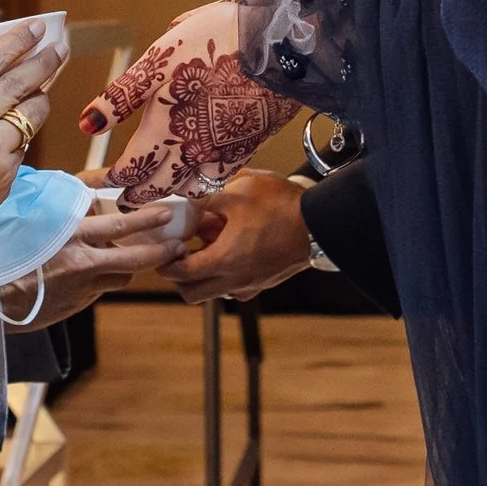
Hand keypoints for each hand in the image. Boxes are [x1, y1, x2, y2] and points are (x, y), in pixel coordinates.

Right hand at [0, 19, 63, 272]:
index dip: (17, 40)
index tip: (36, 28)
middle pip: (20, 79)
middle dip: (45, 59)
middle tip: (58, 48)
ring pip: (32, 110)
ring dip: (41, 96)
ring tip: (42, 88)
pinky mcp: (7, 173)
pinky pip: (24, 142)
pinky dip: (23, 133)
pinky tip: (16, 130)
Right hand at [0, 195, 182, 328]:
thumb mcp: (28, 214)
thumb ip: (63, 205)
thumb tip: (89, 197)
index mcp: (71, 235)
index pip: (121, 224)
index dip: (147, 218)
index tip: (164, 212)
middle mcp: (82, 263)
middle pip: (134, 258)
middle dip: (160, 250)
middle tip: (176, 243)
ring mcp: (80, 289)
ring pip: (119, 276)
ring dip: (126, 265)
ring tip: (131, 254)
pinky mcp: (74, 306)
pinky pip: (98, 289)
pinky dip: (102, 279)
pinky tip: (93, 271)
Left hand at [78, 0, 300, 202]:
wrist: (279, 43)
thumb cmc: (214, 42)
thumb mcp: (157, 60)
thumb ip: (121, 96)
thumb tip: (88, 124)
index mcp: (163, 131)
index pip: (129, 170)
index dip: (110, 179)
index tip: (96, 182)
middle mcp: (192, 152)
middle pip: (157, 188)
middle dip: (136, 195)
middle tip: (122, 200)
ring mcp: (222, 154)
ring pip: (189, 188)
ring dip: (170, 192)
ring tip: (159, 189)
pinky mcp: (247, 148)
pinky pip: (218, 178)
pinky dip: (202, 182)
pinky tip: (199, 174)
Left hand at [165, 170, 312, 304]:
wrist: (320, 223)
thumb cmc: (280, 205)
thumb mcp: (238, 192)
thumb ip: (205, 198)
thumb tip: (181, 199)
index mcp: (224, 259)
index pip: (180, 273)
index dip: (166, 262)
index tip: (166, 247)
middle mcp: (235, 280)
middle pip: (192, 294)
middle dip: (179, 278)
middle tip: (179, 254)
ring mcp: (251, 285)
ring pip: (214, 293)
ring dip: (202, 278)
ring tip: (205, 249)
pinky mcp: (264, 283)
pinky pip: (235, 289)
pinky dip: (225, 278)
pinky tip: (231, 253)